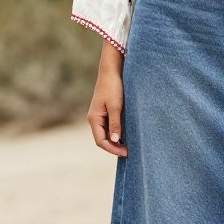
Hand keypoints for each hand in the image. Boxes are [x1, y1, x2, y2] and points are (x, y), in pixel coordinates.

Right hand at [86, 41, 127, 156]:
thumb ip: (115, 124)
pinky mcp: (105, 113)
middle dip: (114, 147)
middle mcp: (94, 119)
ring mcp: (99, 117)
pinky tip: (127, 135)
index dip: (112, 149)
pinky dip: (117, 133)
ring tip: (129, 145)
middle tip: (129, 152)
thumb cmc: (113, 87)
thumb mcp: (116, 106)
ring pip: (107, 134)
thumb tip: (115, 140)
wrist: (111, 71)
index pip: (101, 141)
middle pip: (103, 140)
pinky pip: (110, 128)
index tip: (126, 152)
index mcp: (94, 119)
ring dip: (116, 141)